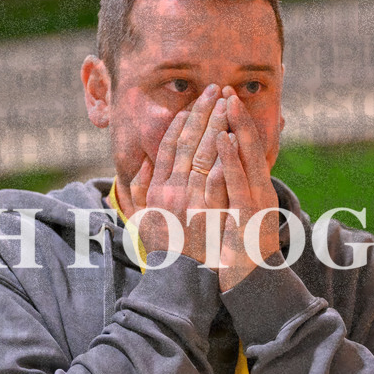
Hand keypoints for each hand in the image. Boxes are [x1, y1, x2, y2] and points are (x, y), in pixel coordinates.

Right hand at [129, 84, 229, 263]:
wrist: (181, 283)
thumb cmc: (166, 252)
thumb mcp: (145, 221)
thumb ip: (141, 193)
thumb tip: (141, 166)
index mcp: (156, 191)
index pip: (166, 148)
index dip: (180, 123)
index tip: (191, 105)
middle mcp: (170, 193)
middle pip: (186, 143)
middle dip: (201, 113)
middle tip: (215, 90)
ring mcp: (189, 202)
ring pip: (202, 154)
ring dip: (215, 125)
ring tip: (227, 103)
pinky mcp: (208, 213)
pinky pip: (216, 178)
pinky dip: (223, 155)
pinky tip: (232, 135)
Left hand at [216, 89, 279, 290]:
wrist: (255, 287)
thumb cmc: (238, 256)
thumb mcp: (234, 220)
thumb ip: (228, 196)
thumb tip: (216, 176)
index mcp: (254, 191)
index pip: (246, 149)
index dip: (237, 122)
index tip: (226, 98)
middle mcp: (259, 192)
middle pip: (248, 147)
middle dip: (237, 116)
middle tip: (226, 89)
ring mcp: (255, 203)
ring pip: (246, 159)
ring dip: (236, 128)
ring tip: (227, 103)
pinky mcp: (247, 217)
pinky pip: (237, 182)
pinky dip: (231, 158)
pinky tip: (222, 140)